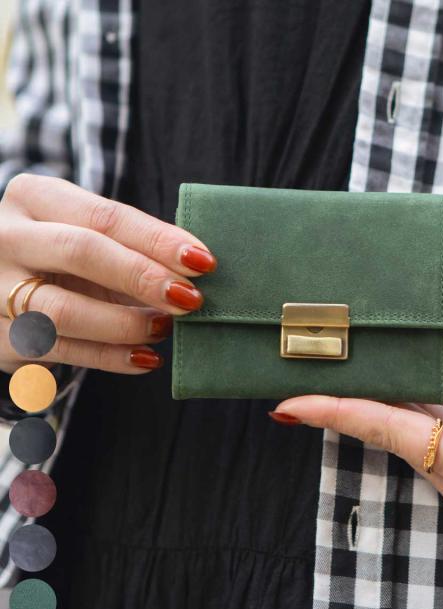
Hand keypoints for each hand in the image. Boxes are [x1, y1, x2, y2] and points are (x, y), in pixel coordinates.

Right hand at [0, 174, 215, 373]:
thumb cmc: (62, 255)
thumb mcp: (87, 235)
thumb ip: (132, 246)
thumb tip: (198, 268)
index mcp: (35, 197)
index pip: (105, 215)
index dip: (158, 240)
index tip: (203, 261)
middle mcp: (7, 236)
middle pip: (81, 251)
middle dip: (143, 276)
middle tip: (190, 298)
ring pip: (64, 310)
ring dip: (126, 323)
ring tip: (164, 327)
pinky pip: (62, 350)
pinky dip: (111, 357)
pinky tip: (146, 358)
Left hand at [269, 277, 442, 528]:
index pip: (390, 431)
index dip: (335, 413)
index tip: (286, 404)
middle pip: (392, 433)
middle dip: (348, 400)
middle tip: (299, 371)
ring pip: (410, 437)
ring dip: (380, 403)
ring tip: (337, 368)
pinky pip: (432, 443)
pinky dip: (412, 413)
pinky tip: (388, 381)